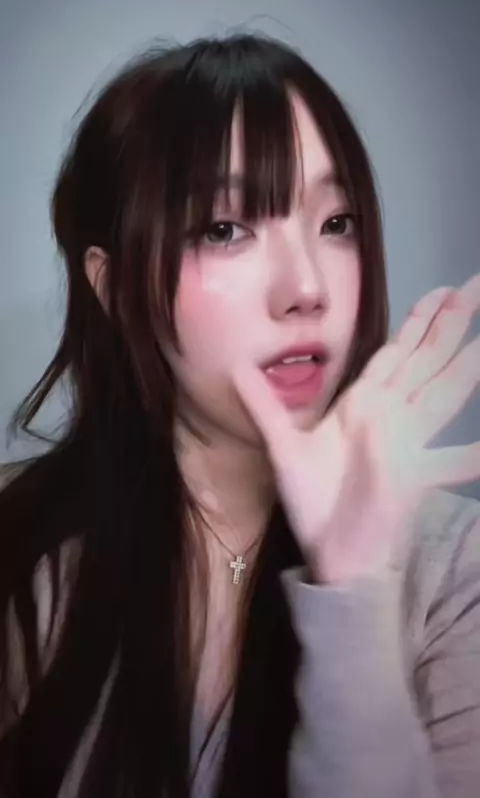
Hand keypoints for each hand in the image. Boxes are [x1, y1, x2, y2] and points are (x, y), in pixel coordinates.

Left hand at [232, 273, 479, 583]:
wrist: (329, 552)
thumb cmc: (313, 500)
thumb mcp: (282, 446)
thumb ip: (263, 405)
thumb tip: (235, 367)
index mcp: (364, 404)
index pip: (396, 351)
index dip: (419, 321)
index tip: (441, 291)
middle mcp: (391, 416)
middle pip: (426, 359)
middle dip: (451, 323)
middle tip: (475, 287)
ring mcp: (407, 443)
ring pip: (442, 392)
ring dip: (465, 365)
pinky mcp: (413, 476)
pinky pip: (452, 461)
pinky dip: (473, 455)